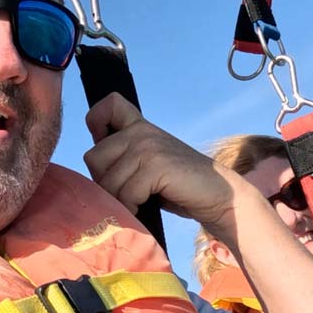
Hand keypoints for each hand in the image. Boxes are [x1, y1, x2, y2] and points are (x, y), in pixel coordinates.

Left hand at [83, 92, 244, 232]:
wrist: (219, 196)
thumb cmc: (179, 187)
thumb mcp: (149, 164)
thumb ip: (125, 158)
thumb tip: (93, 170)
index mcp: (139, 127)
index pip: (109, 104)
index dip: (96, 122)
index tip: (105, 144)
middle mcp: (141, 132)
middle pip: (94, 157)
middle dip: (104, 182)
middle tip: (126, 193)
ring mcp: (148, 147)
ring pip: (108, 181)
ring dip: (120, 200)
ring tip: (138, 203)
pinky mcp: (156, 166)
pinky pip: (126, 193)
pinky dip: (132, 208)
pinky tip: (143, 208)